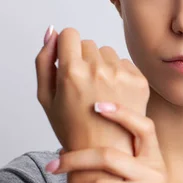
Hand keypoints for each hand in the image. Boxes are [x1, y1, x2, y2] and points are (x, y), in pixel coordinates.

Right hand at [35, 26, 149, 150]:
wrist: (105, 151)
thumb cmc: (72, 127)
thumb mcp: (45, 97)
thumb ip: (44, 60)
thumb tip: (51, 31)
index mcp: (72, 71)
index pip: (70, 34)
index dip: (66, 47)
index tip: (67, 63)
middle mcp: (98, 69)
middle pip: (88, 44)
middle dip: (83, 59)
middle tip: (83, 87)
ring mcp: (121, 74)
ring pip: (107, 52)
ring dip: (102, 65)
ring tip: (99, 93)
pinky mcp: (139, 80)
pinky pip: (124, 63)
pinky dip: (119, 75)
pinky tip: (114, 96)